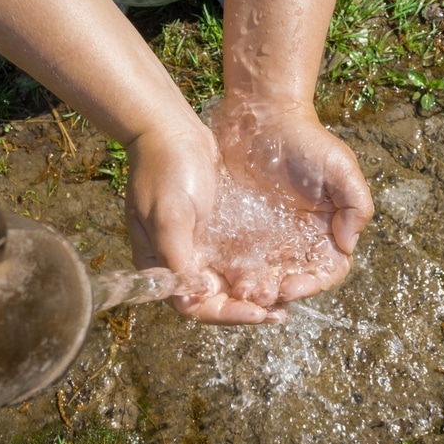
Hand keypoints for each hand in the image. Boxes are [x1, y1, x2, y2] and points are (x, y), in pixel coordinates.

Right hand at [124, 122, 274, 324]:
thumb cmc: (165, 170)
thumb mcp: (169, 215)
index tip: (257, 313)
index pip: (194, 305)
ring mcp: (195, 246)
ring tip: (283, 302)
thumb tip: (189, 298)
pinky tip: (276, 274)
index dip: (226, 314)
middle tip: (280, 313)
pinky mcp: (212, 231)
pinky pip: (233, 262)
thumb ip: (177, 258)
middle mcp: (178, 261)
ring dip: (252, 294)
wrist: (170, 129)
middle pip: (212, 300)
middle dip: (245, 309)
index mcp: (160, 264)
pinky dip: (253, 271)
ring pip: (226, 284)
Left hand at [210, 98, 373, 306]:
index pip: (326, 272)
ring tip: (240, 292)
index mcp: (327, 232)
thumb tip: (348, 244)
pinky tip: (222, 277)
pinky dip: (231, 274)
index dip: (311, 286)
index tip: (290, 287)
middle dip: (277, 294)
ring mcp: (266, 239)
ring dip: (254, 290)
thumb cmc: (305, 140)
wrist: (261, 117)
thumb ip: (355, 204)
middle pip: (292, 282)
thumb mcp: (340, 165)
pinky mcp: (238, 232)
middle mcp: (298, 242)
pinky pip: (235, 261)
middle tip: (259, 296)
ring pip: (264, 278)